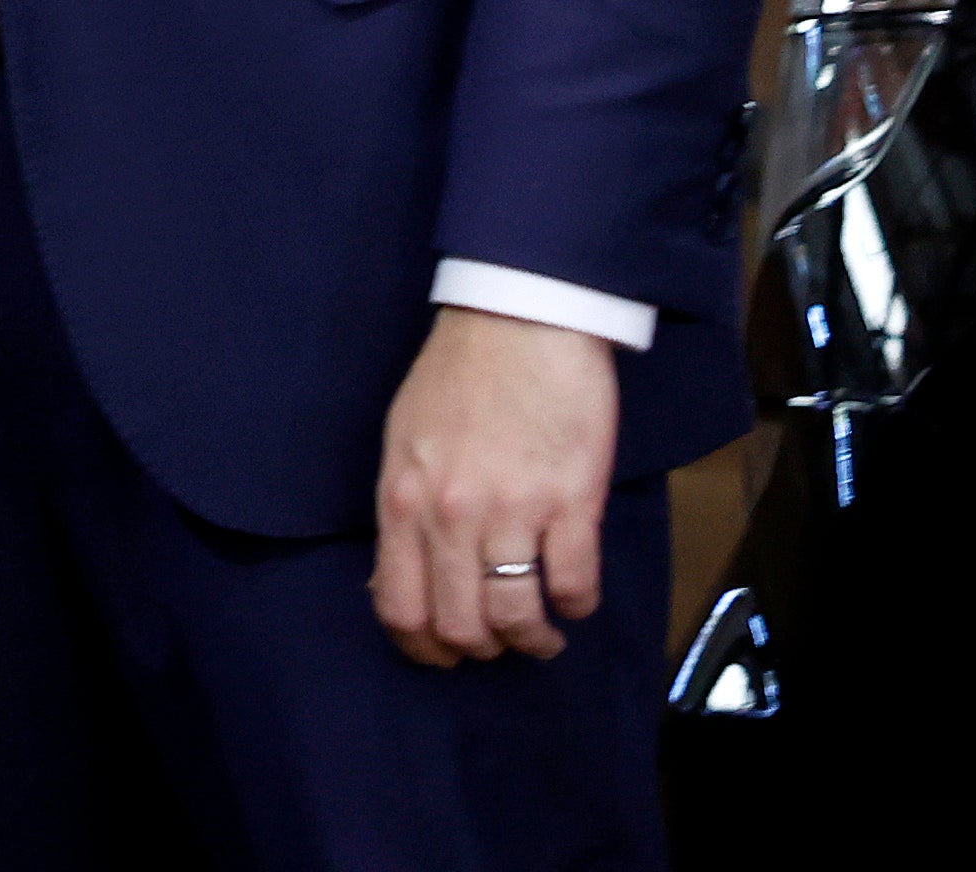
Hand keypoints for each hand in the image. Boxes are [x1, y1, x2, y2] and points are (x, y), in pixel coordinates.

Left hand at [370, 303, 615, 666]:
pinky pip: (574, 586)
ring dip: (533, 639)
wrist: (519, 319)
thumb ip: (405, 508)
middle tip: (499, 643)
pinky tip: (575, 596)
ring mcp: (512, 511)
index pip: (398, 607)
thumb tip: (406, 573)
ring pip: (517, 617)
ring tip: (543, 633)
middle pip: (461, 626)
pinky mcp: (571, 502)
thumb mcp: (404, 441)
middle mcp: (451, 515)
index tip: (444, 655)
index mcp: (403, 499)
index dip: (423, 649)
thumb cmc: (459, 375)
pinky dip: (577, 605)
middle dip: (482, 650)